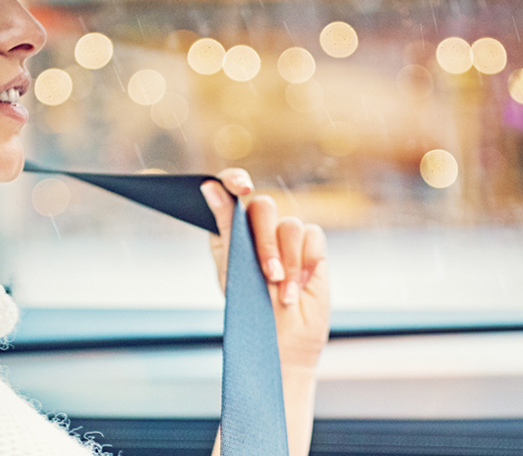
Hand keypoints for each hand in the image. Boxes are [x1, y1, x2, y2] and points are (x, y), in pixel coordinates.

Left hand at [201, 168, 330, 373]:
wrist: (281, 343)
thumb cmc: (249, 310)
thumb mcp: (233, 268)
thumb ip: (225, 224)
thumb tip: (209, 186)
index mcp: (230, 232)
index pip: (230, 190)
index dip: (234, 179)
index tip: (241, 187)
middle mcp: (258, 231)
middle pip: (264, 207)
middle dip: (267, 243)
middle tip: (269, 274)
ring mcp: (285, 239)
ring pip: (291, 225)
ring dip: (289, 263)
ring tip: (284, 293)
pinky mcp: (311, 249)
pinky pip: (313, 236)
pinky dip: (307, 263)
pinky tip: (300, 287)